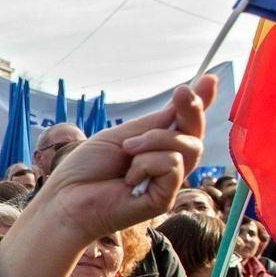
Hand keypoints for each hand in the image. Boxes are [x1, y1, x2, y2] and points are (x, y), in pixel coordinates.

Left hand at [0, 76, 215, 276]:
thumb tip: (187, 93)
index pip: (184, 124)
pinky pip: (172, 165)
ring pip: (188, 147)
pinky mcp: (163, 199)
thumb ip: (155, 123)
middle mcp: (165, 165)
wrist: (66, 198)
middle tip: (180, 92)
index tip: (210, 78)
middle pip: (194, 134)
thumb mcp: (122, 135)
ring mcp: (166, 183)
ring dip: (155, 140)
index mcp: (154, 148)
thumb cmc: (86, 169)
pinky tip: (128, 179)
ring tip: (127, 151)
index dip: (199, 103)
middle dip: (191, 109)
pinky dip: (148, 162)